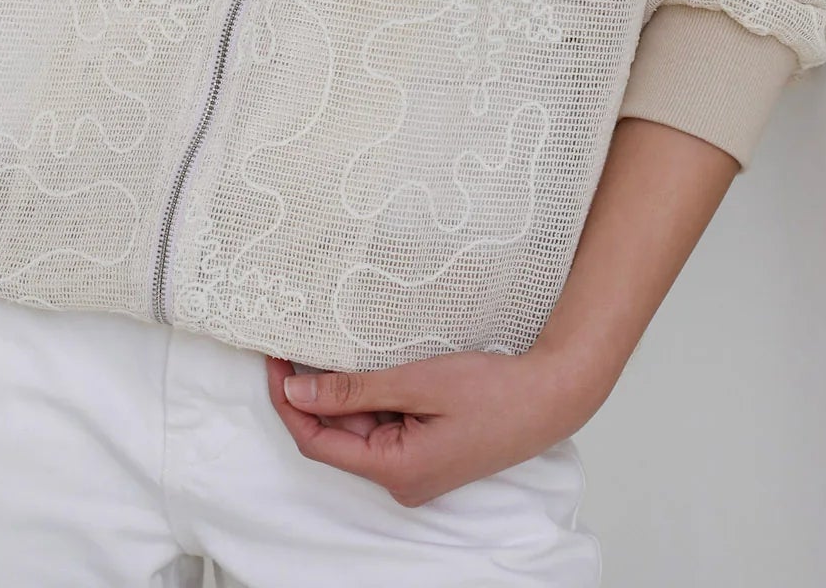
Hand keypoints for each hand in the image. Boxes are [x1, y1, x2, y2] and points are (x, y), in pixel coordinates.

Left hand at [263, 347, 595, 506]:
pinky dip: (370, 397)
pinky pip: (385, 425)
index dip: (289, 403)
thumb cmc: (495, 392)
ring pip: (360, 429)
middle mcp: (401, 479)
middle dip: (314, 393)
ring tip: (329, 347)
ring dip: (344, 393)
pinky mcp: (429, 451)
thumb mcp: (416, 382)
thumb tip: (296, 391)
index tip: (274, 363)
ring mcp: (416, 468)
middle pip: (337, 437)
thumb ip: (353, 390)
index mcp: (395, 471)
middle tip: (294, 344)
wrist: (551, 396)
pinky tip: (365, 365)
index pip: (318, 442)